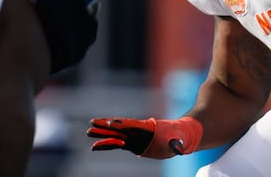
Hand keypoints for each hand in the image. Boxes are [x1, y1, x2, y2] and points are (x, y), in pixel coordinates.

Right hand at [86, 116, 202, 158]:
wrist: (179, 135)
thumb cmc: (179, 136)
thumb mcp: (179, 141)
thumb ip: (177, 145)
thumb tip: (181, 149)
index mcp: (147, 128)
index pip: (132, 125)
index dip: (121, 124)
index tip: (109, 122)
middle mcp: (138, 131)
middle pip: (120, 127)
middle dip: (106, 125)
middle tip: (92, 122)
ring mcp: (134, 136)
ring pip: (115, 134)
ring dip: (103, 133)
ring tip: (89, 131)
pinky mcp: (132, 144)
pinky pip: (117, 144)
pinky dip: (106, 145)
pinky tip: (95, 146)